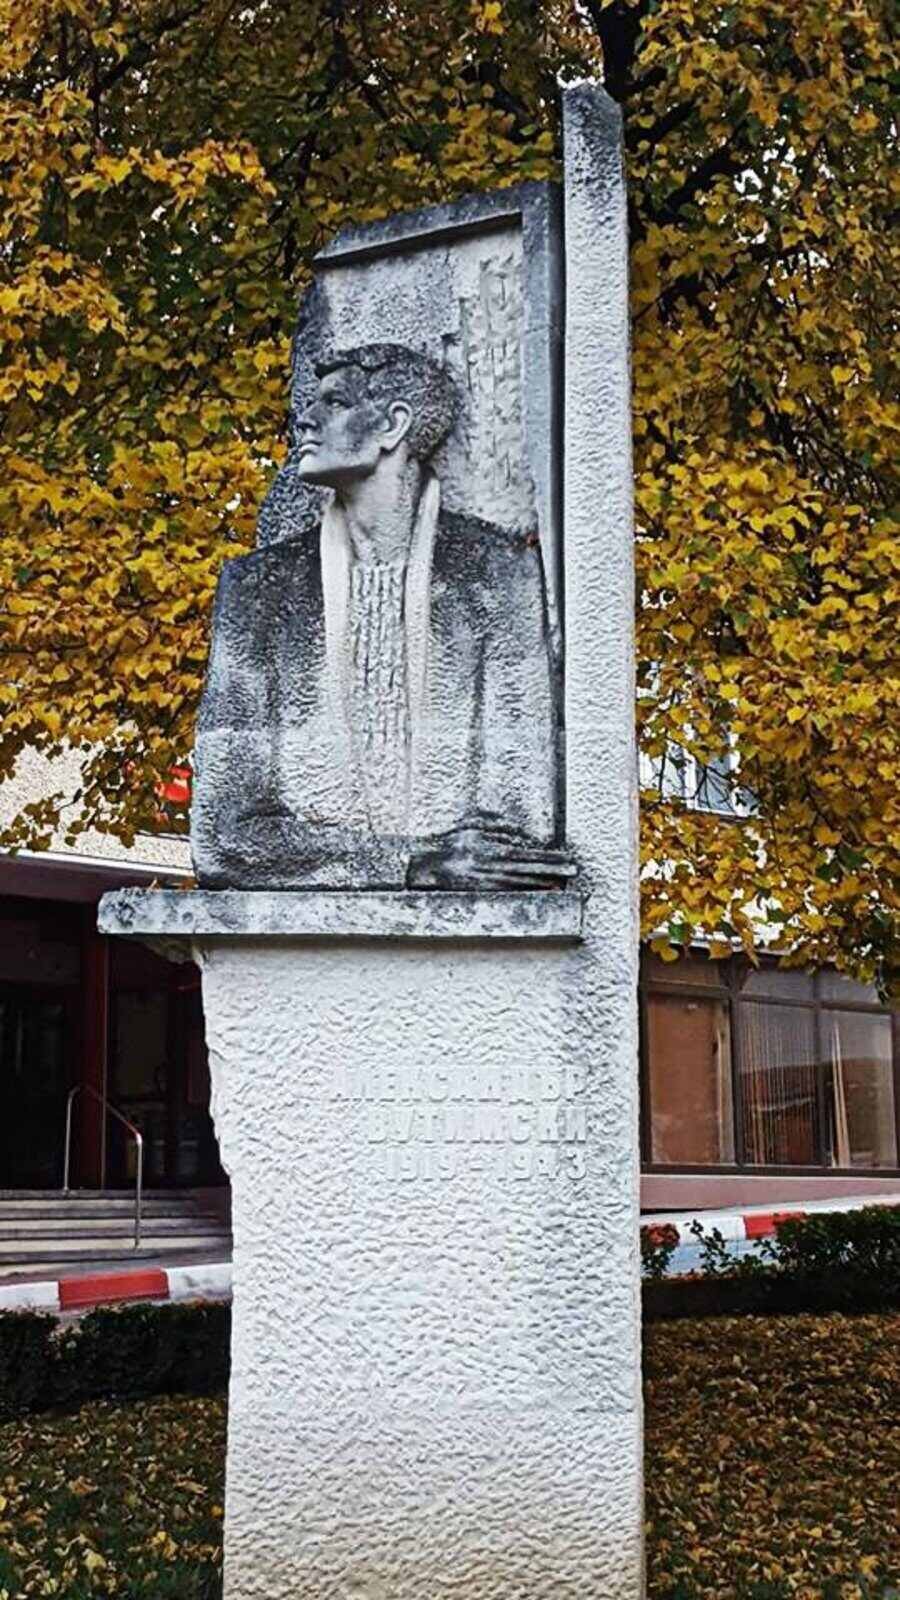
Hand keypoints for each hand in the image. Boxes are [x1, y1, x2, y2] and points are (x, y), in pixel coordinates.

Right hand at [407, 814, 577, 889]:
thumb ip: (498, 828)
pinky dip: (525, 892)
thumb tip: (524, 837)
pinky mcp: (478, 890)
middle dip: (551, 869)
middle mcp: (487, 862)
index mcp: (488, 845)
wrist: (423, 866)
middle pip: (526, 867)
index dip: (547, 856)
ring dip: (541, 883)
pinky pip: (507, 892)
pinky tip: (538, 893)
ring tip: (561, 883)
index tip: (565, 858)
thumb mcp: (472, 828)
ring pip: (519, 881)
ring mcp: (483, 878)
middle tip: (572, 871)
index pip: (524, 851)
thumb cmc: (449, 844)